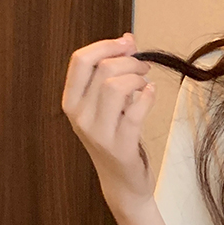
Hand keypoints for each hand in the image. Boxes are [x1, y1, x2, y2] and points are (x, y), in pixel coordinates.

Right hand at [61, 33, 155, 211]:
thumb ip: (111, 76)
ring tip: (146, 81)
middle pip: (102, 69)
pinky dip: (147, 97)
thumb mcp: (107, 108)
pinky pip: (134, 112)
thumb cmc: (117, 141)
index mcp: (71, 102)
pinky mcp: (120, 146)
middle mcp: (80, 116)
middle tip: (144, 66)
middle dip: (128, 61)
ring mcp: (99, 132)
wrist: (123, 183)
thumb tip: (127, 41)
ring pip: (114, 86)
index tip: (127, 44)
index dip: (106, 45)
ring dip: (136, 77)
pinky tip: (152, 93)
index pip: (80, 60)